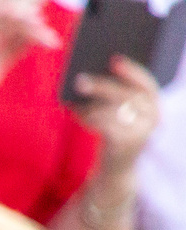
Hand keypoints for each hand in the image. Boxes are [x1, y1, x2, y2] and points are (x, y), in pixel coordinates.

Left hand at [71, 55, 160, 176]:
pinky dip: (90, 118)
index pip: (147, 83)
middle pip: (128, 95)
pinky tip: (77, 114)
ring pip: (114, 110)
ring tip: (75, 98)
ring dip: (91, 103)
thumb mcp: (118, 115)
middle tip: (80, 79)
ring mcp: (142, 132)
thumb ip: (112, 98)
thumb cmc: (115, 135)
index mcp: (155, 105)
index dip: (131, 71)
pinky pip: (106, 126)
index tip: (113, 60)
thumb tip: (88, 75)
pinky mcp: (127, 144)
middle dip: (102, 86)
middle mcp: (154, 117)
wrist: (117, 169)